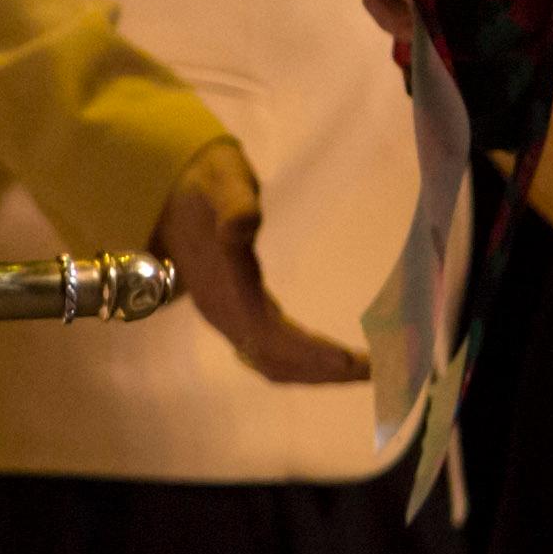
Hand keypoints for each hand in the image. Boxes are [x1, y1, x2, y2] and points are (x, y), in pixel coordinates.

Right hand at [153, 139, 363, 388]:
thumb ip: (233, 202)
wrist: (170, 198)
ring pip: (275, 364)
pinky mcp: (240, 318)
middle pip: (276, 361)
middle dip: (326, 370)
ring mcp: (230, 320)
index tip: (348, 359)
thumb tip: (241, 226)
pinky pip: (274, 355)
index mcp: (222, 288)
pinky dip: (307, 365)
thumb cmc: (205, 184)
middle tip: (382, 369)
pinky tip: (337, 361)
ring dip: (320, 373)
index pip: (266, 334)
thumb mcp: (221, 180)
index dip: (306, 351)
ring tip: (370, 369)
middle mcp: (224, 314)